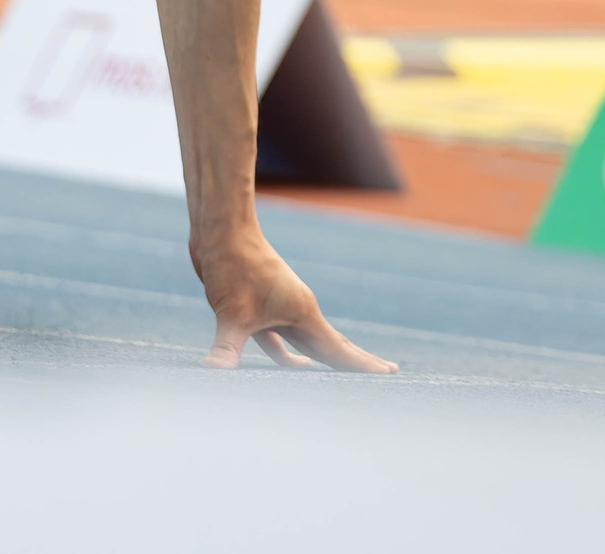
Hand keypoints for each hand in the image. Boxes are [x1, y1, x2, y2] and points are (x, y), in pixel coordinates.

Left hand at [192, 229, 393, 372]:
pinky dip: (287, 355)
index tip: (391, 374)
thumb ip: (226, 349)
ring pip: (308, 343)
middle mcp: (296, 311)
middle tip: (390, 370)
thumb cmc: (232, 266)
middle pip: (334, 344)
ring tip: (342, 374)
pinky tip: (293, 365)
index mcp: (301, 313)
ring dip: (323, 360)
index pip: (338, 349)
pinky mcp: (259, 307)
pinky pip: (281, 340)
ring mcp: (279, 308)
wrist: (221, 231)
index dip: (364, 366)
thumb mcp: (231, 313)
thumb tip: (213, 372)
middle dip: (358, 360)